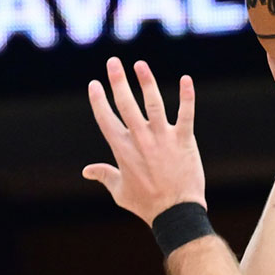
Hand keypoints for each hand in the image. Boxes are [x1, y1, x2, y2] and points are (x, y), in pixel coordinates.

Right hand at [83, 57, 205, 222]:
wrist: (175, 213)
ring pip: (153, 103)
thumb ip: (104, 175)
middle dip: (117, 81)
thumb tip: (87, 171)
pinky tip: (186, 80)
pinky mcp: (184, 140)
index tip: (94, 84)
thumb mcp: (119, 191)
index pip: (106, 119)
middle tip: (113, 62)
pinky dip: (187, 96)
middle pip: (126, 104)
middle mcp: (140, 139)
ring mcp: (163, 138)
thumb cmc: (146, 204)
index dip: (98, 100)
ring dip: (146, 82)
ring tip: (140, 65)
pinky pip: (186, 114)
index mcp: (122, 149)